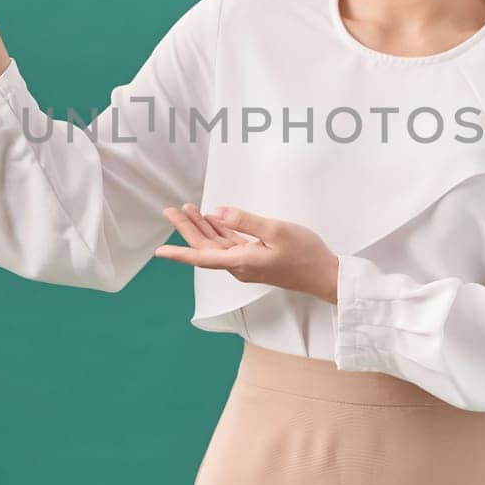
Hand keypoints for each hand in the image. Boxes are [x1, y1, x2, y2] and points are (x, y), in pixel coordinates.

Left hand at [154, 204, 339, 304]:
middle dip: (186, 229)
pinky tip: (213, 219)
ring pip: (216, 245)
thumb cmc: (305, 254)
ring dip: (201, 227)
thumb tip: (217, 212)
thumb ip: (245, 221)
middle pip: (205, 247)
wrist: (325, 275)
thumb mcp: (276, 231)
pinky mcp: (255, 259)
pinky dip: (218, 231)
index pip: (203, 256)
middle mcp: (239, 265)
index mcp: (241, 261)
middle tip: (170, 210)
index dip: (180, 253)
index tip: (159, 252)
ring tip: (187, 209)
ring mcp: (247, 263)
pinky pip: (229, 245)